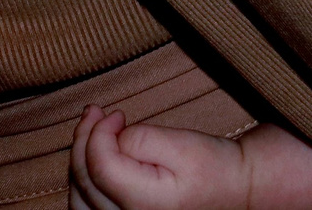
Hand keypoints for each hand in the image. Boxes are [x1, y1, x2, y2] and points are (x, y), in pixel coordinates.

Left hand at [70, 106, 249, 209]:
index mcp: (143, 202)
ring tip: (89, 131)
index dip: (97, 133)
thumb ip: (142, 139)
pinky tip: (89, 161)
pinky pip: (86, 207)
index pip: (99, 166)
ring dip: (78, 160)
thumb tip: (112, 136)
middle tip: (96, 112)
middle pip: (83, 180)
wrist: (234, 189)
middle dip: (84, 140)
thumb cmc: (214, 166)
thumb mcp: (184, 144)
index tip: (116, 113)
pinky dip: (81, 182)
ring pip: (79, 197)